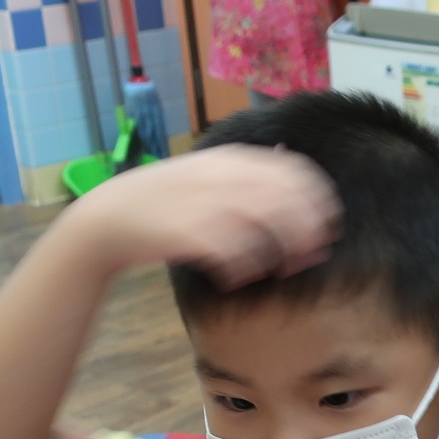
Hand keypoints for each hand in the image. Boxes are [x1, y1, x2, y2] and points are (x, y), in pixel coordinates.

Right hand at [61, 144, 339, 286]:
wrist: (110, 216)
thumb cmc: (166, 200)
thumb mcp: (208, 171)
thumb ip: (248, 172)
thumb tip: (295, 166)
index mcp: (231, 159)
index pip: (297, 172)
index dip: (319, 201)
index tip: (327, 225)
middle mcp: (225, 177)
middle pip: (291, 202)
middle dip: (309, 232)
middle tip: (309, 255)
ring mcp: (210, 204)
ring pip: (271, 229)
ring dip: (283, 255)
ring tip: (277, 270)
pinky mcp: (194, 234)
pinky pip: (239, 256)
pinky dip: (244, 271)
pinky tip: (234, 279)